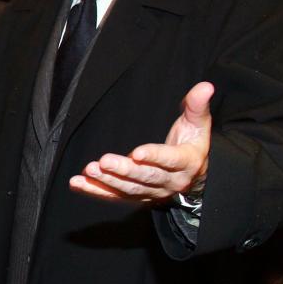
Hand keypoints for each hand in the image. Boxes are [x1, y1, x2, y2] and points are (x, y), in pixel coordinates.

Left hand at [70, 82, 212, 201]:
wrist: (194, 176)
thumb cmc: (191, 143)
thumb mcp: (198, 124)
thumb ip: (197, 106)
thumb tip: (205, 86)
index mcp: (186, 162)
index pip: (170, 160)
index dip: (154, 157)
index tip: (136, 153)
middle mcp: (170, 182)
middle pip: (145, 177)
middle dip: (124, 171)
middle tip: (103, 162)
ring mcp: (153, 192)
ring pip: (129, 189)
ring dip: (107, 181)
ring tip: (89, 170)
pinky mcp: (137, 197)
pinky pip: (115, 196)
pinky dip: (95, 191)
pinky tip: (77, 184)